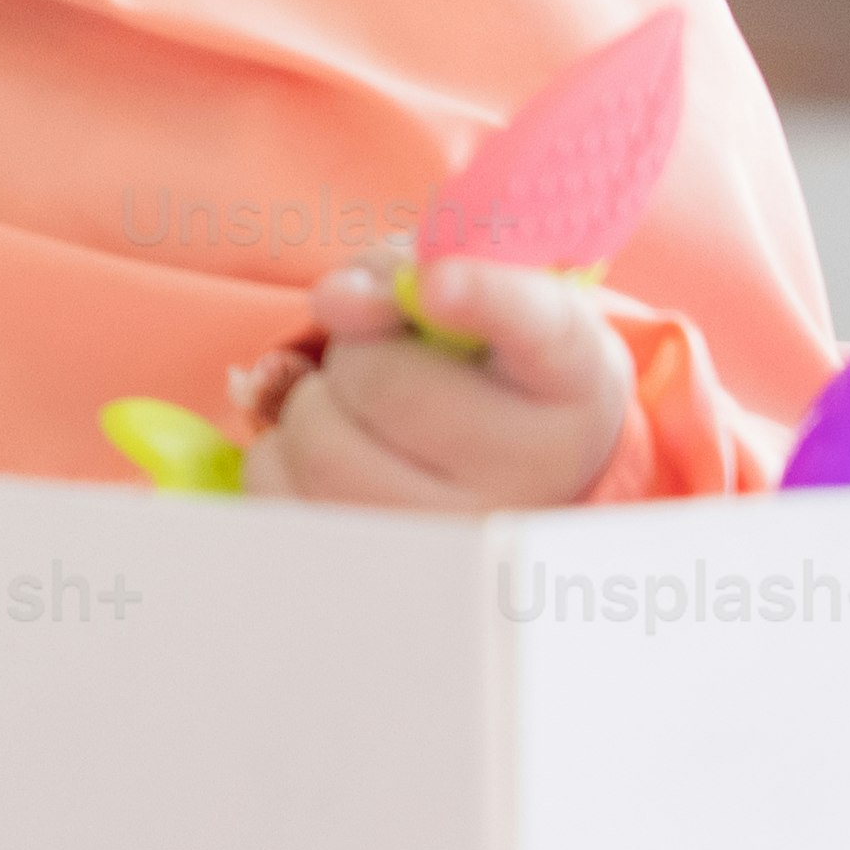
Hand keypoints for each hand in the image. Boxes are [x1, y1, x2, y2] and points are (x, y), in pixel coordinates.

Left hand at [239, 250, 636, 509]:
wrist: (511, 471)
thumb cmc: (479, 368)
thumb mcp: (463, 297)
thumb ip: (399, 272)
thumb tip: (336, 299)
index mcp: (569, 377)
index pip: (537, 328)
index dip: (484, 298)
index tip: (437, 283)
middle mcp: (534, 472)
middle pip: (387, 384)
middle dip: (356, 353)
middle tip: (379, 363)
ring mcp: (462, 539)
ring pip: (324, 448)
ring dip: (313, 408)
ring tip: (359, 415)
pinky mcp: (384, 576)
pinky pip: (281, 493)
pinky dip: (281, 457)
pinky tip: (336, 458)